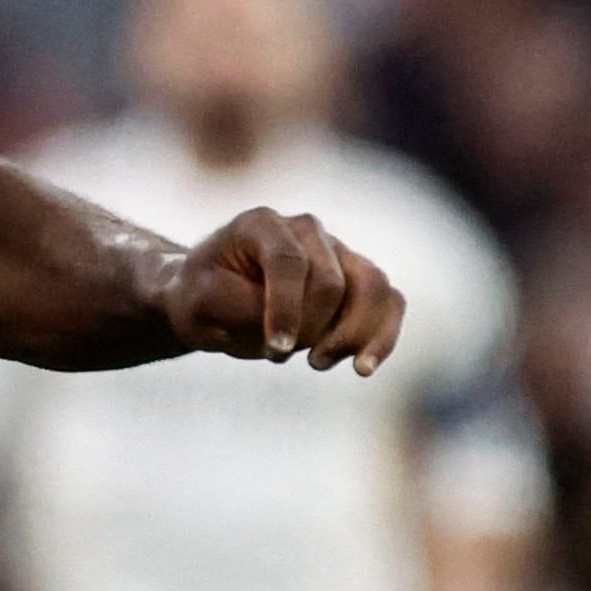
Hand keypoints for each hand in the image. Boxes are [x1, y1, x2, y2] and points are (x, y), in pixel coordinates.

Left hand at [160, 207, 404, 373]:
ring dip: (352, 335)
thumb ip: (244, 309)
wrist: (211, 300)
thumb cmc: (202, 299)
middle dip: (308, 328)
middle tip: (275, 355)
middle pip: (330, 282)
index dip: (286, 309)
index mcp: (261, 224)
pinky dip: (383, 335)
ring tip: (316, 363)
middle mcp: (305, 230)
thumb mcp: (199, 305)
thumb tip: (297, 328)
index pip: (288, 263)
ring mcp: (337, 251)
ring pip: (373, 288)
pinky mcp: (358, 278)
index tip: (276, 348)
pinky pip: (391, 302)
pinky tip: (362, 367)